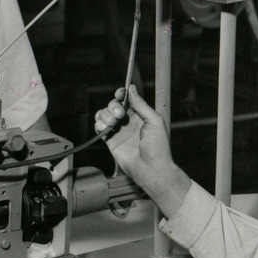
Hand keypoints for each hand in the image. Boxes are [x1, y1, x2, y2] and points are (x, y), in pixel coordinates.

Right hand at [94, 86, 189, 211]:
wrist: (151, 168)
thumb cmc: (158, 147)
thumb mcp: (154, 120)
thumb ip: (141, 104)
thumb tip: (132, 89)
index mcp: (140, 115)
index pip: (127, 100)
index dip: (122, 95)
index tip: (119, 93)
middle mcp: (129, 122)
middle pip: (114, 105)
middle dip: (113, 106)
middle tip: (119, 115)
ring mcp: (119, 131)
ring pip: (105, 115)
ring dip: (105, 115)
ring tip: (112, 123)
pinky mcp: (111, 141)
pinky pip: (100, 128)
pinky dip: (99, 124)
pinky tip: (105, 128)